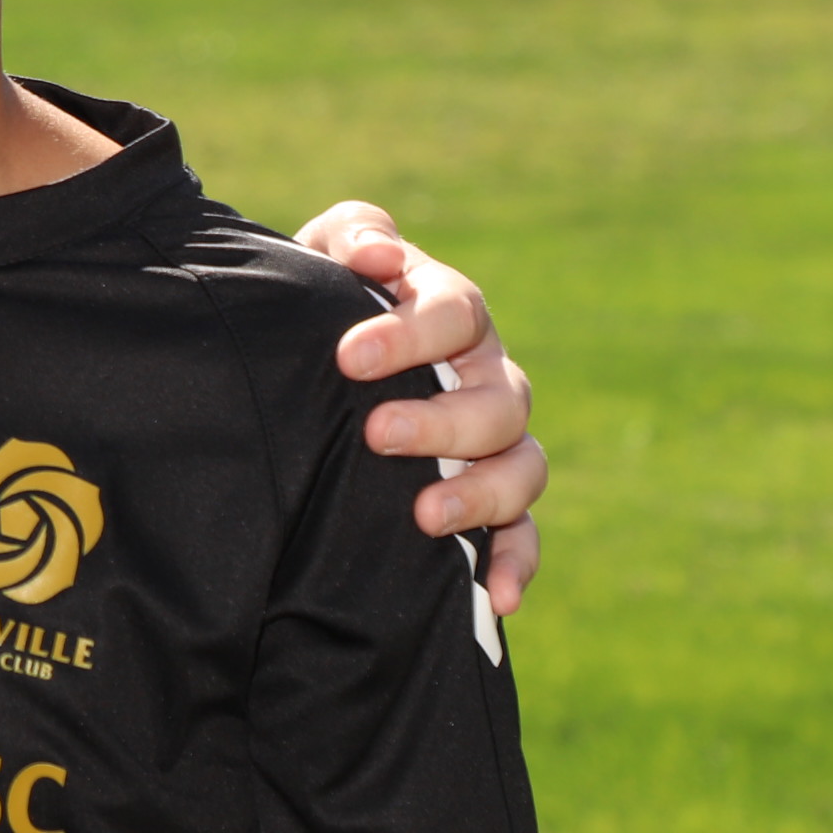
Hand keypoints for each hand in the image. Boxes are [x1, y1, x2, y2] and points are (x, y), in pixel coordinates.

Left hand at [295, 201, 544, 614]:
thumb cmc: (319, 306)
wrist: (309, 373)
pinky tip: (497, 598)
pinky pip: (523, 536)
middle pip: (498, 400)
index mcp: (451, 313)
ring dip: (482, 493)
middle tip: (375, 433)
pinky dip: (515, 564)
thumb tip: (380, 254)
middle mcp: (484, 377)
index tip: (348, 357)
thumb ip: (353, 235)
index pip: (457, 312)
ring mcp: (493, 443)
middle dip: (442, 421)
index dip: (411, 333)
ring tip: (424, 513)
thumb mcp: (322, 257)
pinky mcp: (488, 504)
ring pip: (523, 467)